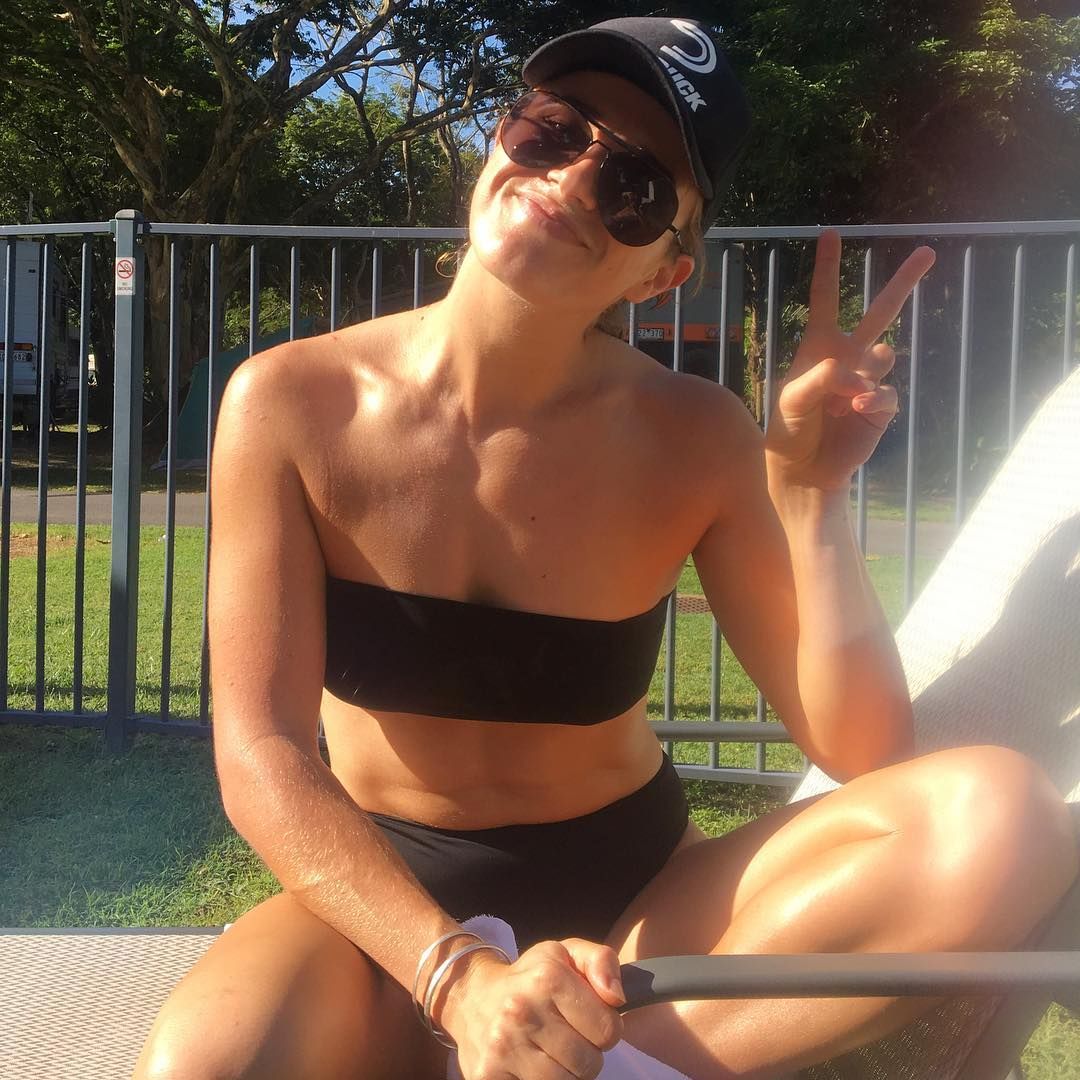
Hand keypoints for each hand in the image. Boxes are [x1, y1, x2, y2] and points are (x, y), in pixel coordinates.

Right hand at [438, 938, 624, 1079]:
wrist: (470, 997)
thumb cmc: (529, 977)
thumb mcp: (566, 954)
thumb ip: (602, 962)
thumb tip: (617, 998)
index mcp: (547, 978)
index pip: (608, 1030)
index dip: (604, 1027)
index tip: (586, 1019)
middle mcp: (522, 1012)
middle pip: (590, 1063)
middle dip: (586, 1053)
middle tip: (566, 1037)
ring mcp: (503, 1048)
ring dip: (565, 1073)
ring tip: (550, 1051)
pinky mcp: (488, 1076)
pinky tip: (530, 1064)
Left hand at [765, 230, 934, 492]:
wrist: (804, 471)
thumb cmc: (789, 432)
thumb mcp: (791, 402)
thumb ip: (817, 380)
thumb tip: (853, 372)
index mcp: (819, 348)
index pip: (824, 300)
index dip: (827, 267)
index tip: (829, 233)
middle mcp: (847, 358)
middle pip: (880, 312)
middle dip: (903, 282)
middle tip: (927, 252)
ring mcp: (867, 380)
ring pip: (884, 356)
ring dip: (862, 377)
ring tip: (840, 402)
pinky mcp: (880, 407)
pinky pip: (886, 393)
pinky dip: (873, 401)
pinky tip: (857, 411)